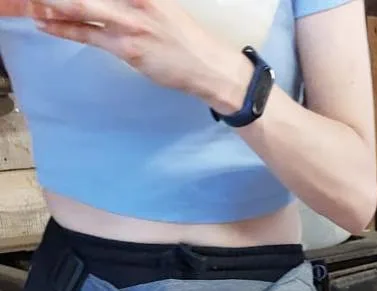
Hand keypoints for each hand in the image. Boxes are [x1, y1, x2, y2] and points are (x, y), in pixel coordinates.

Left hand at [29, 0, 255, 110]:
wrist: (210, 67)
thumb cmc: (187, 39)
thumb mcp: (162, 5)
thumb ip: (135, 2)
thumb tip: (108, 4)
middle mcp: (136, 1)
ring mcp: (130, 23)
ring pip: (84, 7)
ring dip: (55, 4)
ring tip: (34, 2)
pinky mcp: (128, 48)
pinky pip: (89, 35)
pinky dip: (64, 28)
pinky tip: (46, 23)